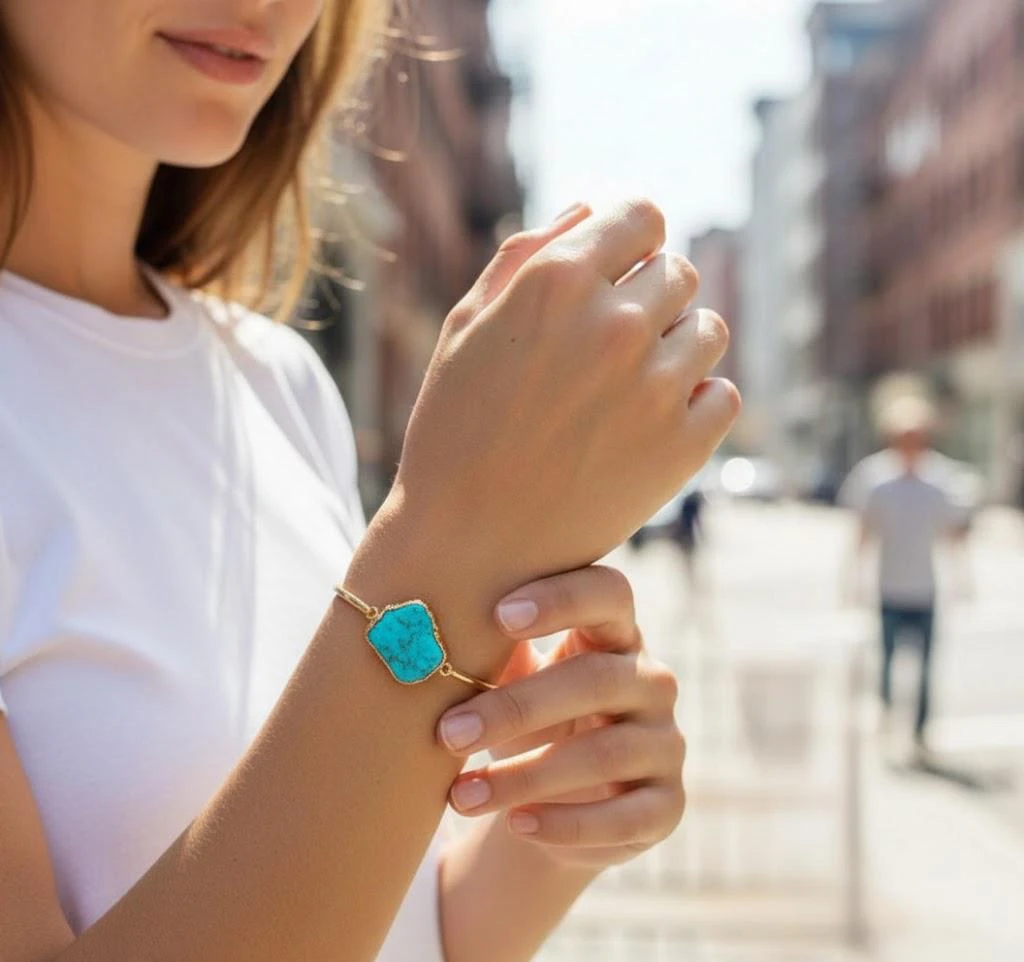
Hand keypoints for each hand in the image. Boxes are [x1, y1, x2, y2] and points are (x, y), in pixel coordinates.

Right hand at [380, 200, 738, 593]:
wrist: (467, 546)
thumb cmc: (455, 431)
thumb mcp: (468, 327)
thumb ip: (527, 255)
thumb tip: (590, 210)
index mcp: (558, 281)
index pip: (643, 216)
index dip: (632, 241)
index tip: (620, 270)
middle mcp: (616, 324)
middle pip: (679, 272)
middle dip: (650, 297)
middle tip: (611, 346)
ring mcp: (655, 387)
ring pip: (709, 329)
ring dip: (678, 347)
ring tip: (631, 386)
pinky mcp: (683, 448)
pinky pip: (724, 394)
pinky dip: (698, 403)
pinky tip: (652, 423)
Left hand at [436, 566, 684, 869]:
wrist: (558, 803)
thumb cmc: (529, 719)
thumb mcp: (514, 681)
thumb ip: (492, 651)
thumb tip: (426, 631)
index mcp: (614, 633)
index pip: (609, 593)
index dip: (562, 599)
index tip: (500, 616)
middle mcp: (651, 680)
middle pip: (595, 679)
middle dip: (516, 706)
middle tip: (447, 732)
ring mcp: (666, 743)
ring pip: (604, 753)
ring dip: (524, 776)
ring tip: (461, 796)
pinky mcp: (666, 805)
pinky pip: (624, 817)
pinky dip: (565, 824)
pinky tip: (515, 824)